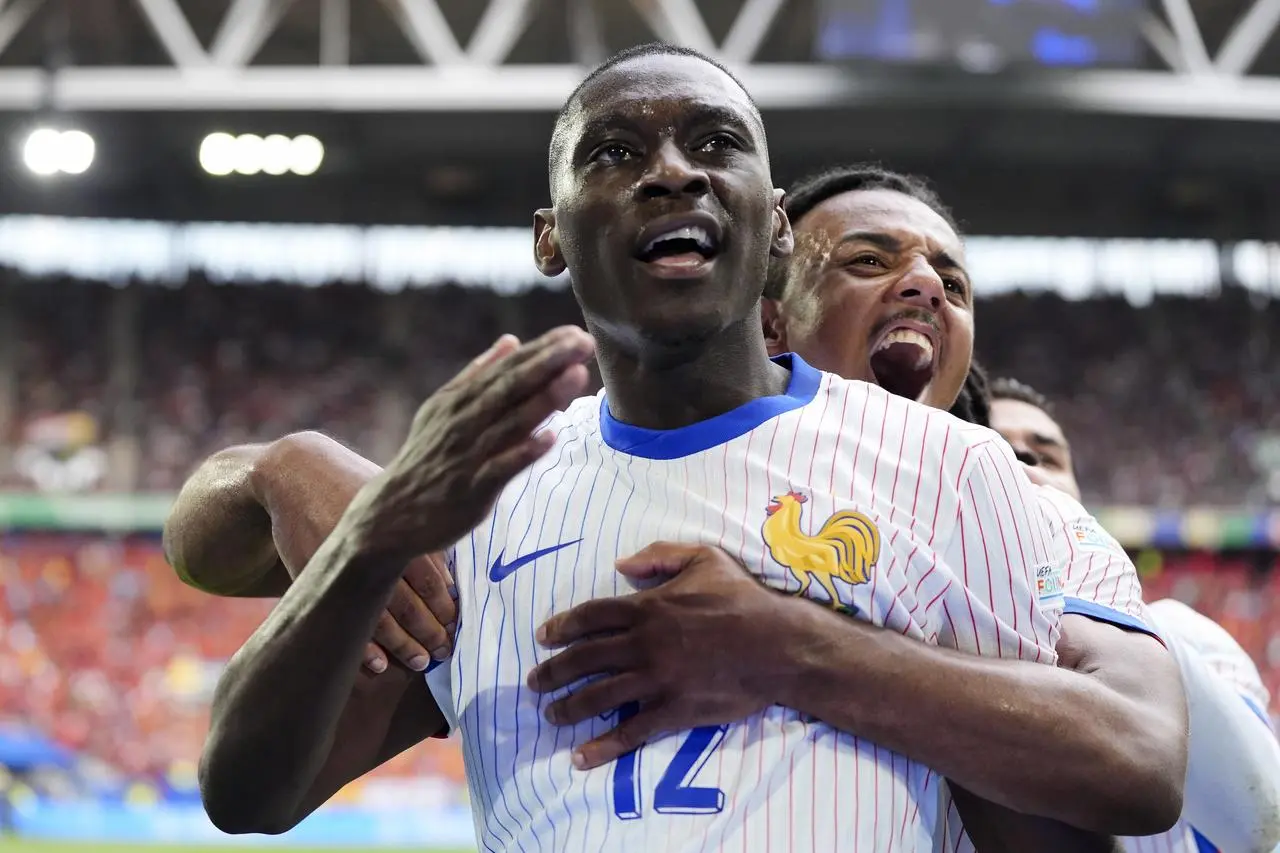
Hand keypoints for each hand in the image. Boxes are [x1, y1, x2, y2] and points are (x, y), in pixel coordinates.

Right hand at [258, 432, 462, 674]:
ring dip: (404, 645)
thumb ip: (423, 531)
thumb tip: (454, 573)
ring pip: (379, 617)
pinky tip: (380, 665)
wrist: (297, 474)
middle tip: (447, 652)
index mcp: (398, 530)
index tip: (458, 627)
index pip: (432, 581)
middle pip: (410, 604)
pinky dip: (362, 645)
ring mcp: (341, 566)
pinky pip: (341, 619)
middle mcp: (372, 550)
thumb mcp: (392, 497)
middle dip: (431, 633)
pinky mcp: (313, 576)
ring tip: (422, 662)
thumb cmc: (356, 485)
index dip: (447, 608)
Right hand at [353, 327, 593, 561]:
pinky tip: (551, 437)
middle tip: (583, 342)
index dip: (541, 349)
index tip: (574, 333)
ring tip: (577, 376)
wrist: (391, 514)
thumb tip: (511, 340)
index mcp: (459, 400)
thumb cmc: (426, 457)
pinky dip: (524, 451)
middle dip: (549, 363)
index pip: (506, 368)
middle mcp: (464, 421)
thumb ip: (477, 374)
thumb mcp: (442, 408)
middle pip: (511, 386)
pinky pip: (502, 467)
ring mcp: (469, 455)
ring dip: (546, 399)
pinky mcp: (473, 489)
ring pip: (512, 422)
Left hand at [526, 542, 778, 769]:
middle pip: (585, 658)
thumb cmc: (744, 598)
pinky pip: (631, 731)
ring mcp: (657, 679)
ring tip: (551, 715)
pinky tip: (581, 757)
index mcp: (649, 606)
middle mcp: (644, 643)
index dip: (563, 626)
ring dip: (569, 707)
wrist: (778, 645)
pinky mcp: (674, 710)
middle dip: (553, 671)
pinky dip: (603, 746)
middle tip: (534, 682)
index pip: (592, 615)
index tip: (543, 636)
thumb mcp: (705, 558)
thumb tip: (621, 564)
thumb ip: (660, 557)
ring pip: (599, 696)